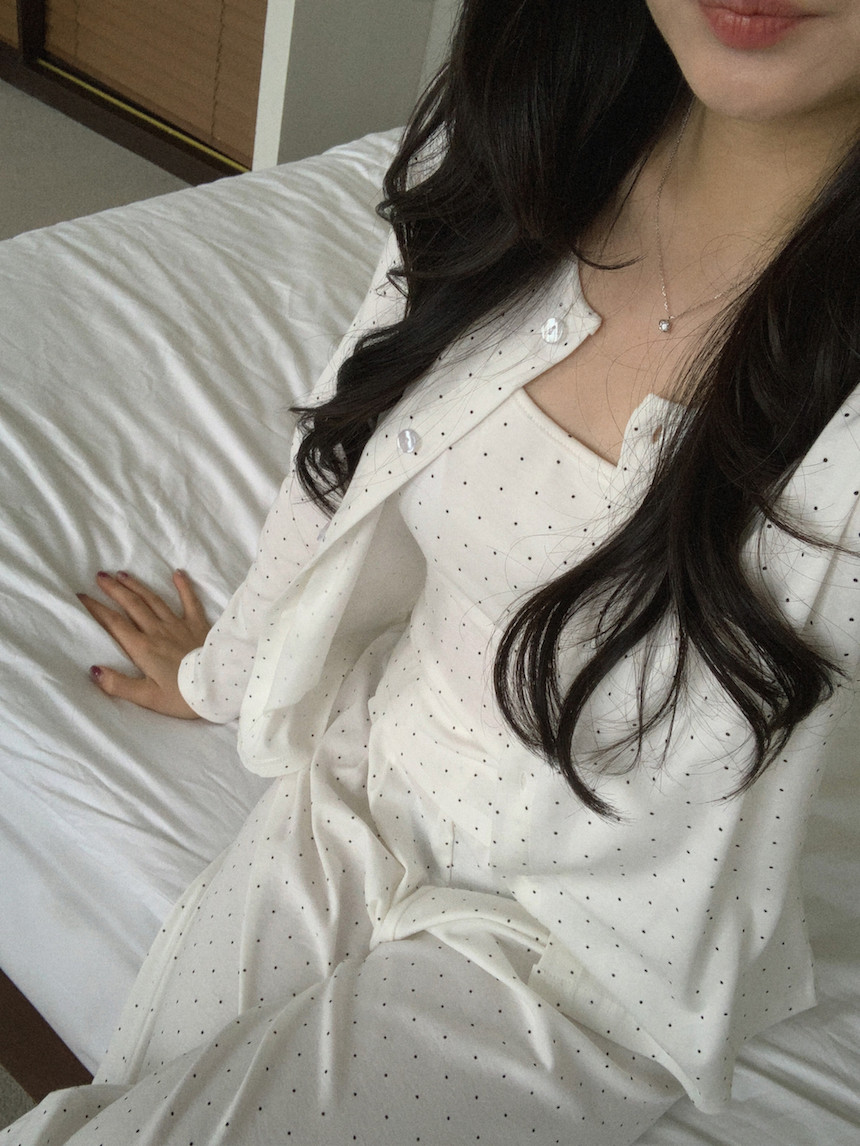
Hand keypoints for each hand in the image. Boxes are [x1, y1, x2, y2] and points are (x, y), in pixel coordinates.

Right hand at [78, 569, 210, 717]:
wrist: (219, 686)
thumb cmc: (182, 696)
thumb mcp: (147, 697)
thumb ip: (119, 684)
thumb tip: (94, 670)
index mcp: (143, 648)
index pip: (114, 623)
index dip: (96, 609)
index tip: (81, 596)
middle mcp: (158, 631)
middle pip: (132, 605)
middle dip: (114, 590)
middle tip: (100, 576)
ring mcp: (179, 625)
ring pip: (154, 600)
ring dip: (137, 586)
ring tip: (123, 574)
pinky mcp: (199, 624)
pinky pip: (190, 601)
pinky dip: (183, 586)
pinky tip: (178, 573)